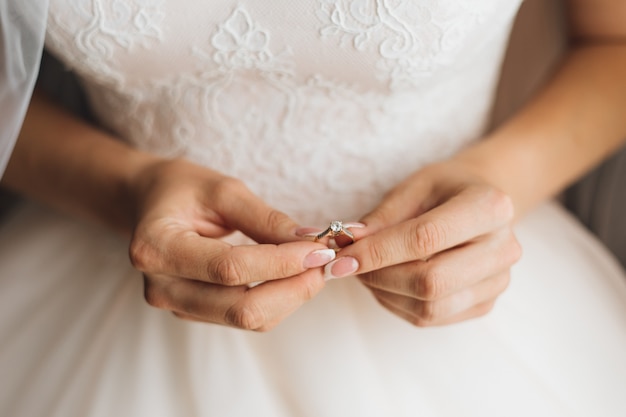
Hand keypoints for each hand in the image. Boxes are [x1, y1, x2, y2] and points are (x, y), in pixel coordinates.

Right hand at [128, 159, 334, 330]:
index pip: (229, 268)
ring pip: (246, 319)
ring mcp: (176, 305)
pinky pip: (243, 318)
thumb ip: (265, 219)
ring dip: (290, 297)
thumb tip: (312, 241)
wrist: (151, 204)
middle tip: (325, 261)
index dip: (280, 262)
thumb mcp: (223, 190)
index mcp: (157, 247)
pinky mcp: (194, 312)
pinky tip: (293, 277)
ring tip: (315, 267)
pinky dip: (276, 300)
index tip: (320, 248)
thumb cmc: (183, 189)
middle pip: (239, 307)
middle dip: (292, 288)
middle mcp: (161, 286)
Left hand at [323, 160, 521, 326]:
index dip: (378, 252)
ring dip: (384, 293)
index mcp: (490, 207)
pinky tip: (387, 282)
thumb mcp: (412, 187)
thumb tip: (347, 245)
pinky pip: (431, 318)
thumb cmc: (444, 191)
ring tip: (366, 270)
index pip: (425, 239)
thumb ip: (381, 217)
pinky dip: (397, 303)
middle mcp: (503, 248)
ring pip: (429, 307)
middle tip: (348, 266)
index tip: (340, 259)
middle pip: (430, 281)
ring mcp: (498, 281)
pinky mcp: (485, 304)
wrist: (480, 205)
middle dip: (379, 277)